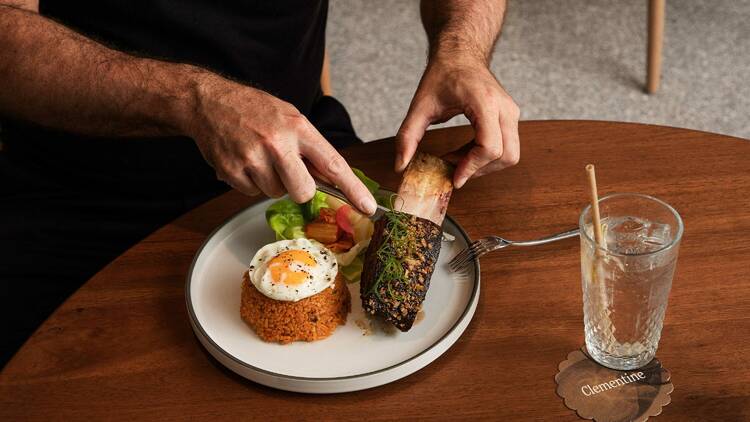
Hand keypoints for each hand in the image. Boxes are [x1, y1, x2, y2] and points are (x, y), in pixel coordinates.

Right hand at [184, 74, 375, 213]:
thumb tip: (333, 179)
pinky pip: (252, 193)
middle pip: (303, 191)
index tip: (368, 207)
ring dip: (270, 181)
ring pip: (275, 194)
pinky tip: (243, 159)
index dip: (353, 189)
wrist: (209, 101)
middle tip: (287, 170)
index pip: (333, 164)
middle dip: (299, 189)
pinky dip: (250, 181)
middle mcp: (277, 143)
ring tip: (258, 155)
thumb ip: (310, 147)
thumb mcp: (289, 117)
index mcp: (298, 128)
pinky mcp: (232, 171)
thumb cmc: (254, 109)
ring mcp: (253, 158)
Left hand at [395, 57, 519, 187]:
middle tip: (454, 173)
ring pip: (510, 155)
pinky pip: (506, 146)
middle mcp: (504, 108)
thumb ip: (407, 136)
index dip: (472, 167)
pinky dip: (486, 157)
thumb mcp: (420, 105)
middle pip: (506, 155)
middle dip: (480, 170)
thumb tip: (400, 165)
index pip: (490, 147)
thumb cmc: (443, 73)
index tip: (453, 177)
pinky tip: (464, 154)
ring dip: (484, 165)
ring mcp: (511, 112)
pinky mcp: (510, 117)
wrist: (460, 53)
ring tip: (457, 161)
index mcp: (485, 103)